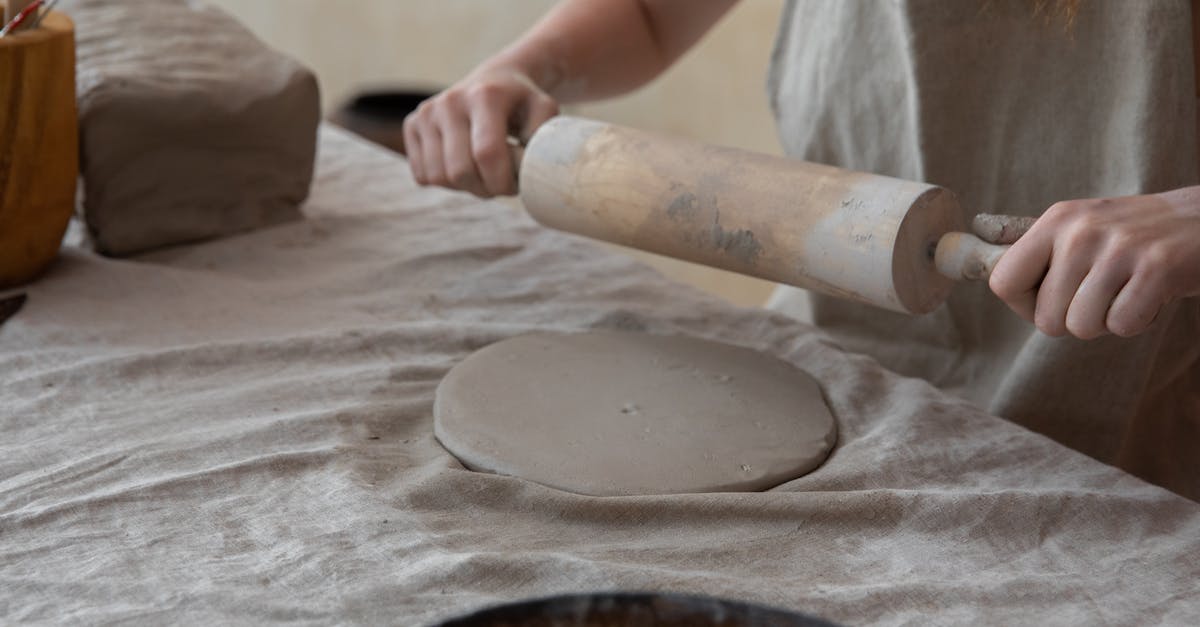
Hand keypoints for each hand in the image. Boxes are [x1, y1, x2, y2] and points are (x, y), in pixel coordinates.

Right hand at [403, 69, 558, 197]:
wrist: (496, 80)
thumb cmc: (523, 104)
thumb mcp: (545, 112)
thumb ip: (544, 138)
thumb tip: (533, 169)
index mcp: (485, 96)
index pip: (487, 154)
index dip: (502, 182)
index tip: (515, 185)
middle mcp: (450, 101)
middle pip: (459, 171)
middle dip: (484, 188)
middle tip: (500, 183)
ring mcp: (427, 112)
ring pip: (438, 177)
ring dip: (464, 187)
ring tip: (483, 173)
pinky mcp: (412, 124)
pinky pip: (422, 175)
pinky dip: (445, 181)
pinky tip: (463, 164)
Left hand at [989, 186, 1199, 338]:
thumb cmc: (1132, 237)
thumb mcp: (1081, 229)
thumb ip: (1037, 253)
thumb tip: (977, 268)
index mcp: (1056, 220)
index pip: (1003, 282)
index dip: (1024, 305)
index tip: (1048, 301)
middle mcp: (1081, 231)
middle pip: (1045, 318)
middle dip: (1074, 319)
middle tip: (1103, 293)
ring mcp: (1119, 248)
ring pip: (1081, 326)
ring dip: (1106, 322)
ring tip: (1125, 292)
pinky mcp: (1157, 269)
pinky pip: (1121, 326)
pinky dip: (1138, 322)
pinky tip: (1150, 295)